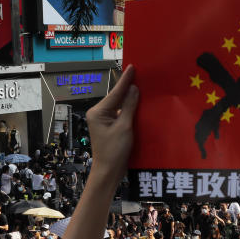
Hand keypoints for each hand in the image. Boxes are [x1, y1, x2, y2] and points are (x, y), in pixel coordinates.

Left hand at [86, 65, 137, 184]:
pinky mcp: (110, 128)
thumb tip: (134, 89)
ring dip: (130, 99)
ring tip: (142, 87)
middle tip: (140, 74)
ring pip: (119, 106)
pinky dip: (130, 109)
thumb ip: (129, 106)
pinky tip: (139, 105)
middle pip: (116, 98)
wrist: (109, 171)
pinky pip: (121, 114)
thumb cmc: (114, 151)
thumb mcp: (124, 127)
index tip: (132, 67)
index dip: (125, 80)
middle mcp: (98, 114)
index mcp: (98, 112)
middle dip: (128, 88)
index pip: (115, 93)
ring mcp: (103, 121)